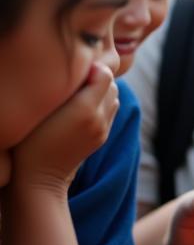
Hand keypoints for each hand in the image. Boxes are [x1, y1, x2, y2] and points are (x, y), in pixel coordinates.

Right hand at [12, 63, 118, 191]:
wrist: (37, 178)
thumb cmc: (27, 140)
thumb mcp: (40, 109)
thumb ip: (63, 87)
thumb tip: (79, 69)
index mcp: (85, 109)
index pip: (105, 74)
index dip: (91, 67)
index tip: (73, 68)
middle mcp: (99, 119)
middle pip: (112, 84)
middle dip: (98, 77)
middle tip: (75, 78)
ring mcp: (103, 129)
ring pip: (114, 98)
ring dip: (102, 91)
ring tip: (78, 92)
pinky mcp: (102, 137)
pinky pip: (111, 111)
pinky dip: (102, 104)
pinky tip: (81, 105)